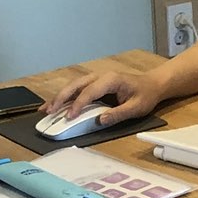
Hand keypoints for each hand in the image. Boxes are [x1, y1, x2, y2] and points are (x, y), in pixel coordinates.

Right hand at [42, 68, 161, 128]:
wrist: (152, 84)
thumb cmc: (145, 95)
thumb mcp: (136, 108)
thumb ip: (118, 114)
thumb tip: (99, 120)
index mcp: (111, 80)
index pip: (89, 92)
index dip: (78, 104)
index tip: (68, 117)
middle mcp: (100, 76)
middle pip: (76, 86)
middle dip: (61, 98)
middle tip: (49, 112)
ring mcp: (96, 79)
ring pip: (73, 86)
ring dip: (59, 97)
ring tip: (45, 110)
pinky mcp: (94, 84)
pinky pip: (76, 89)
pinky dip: (64, 97)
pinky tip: (54, 105)